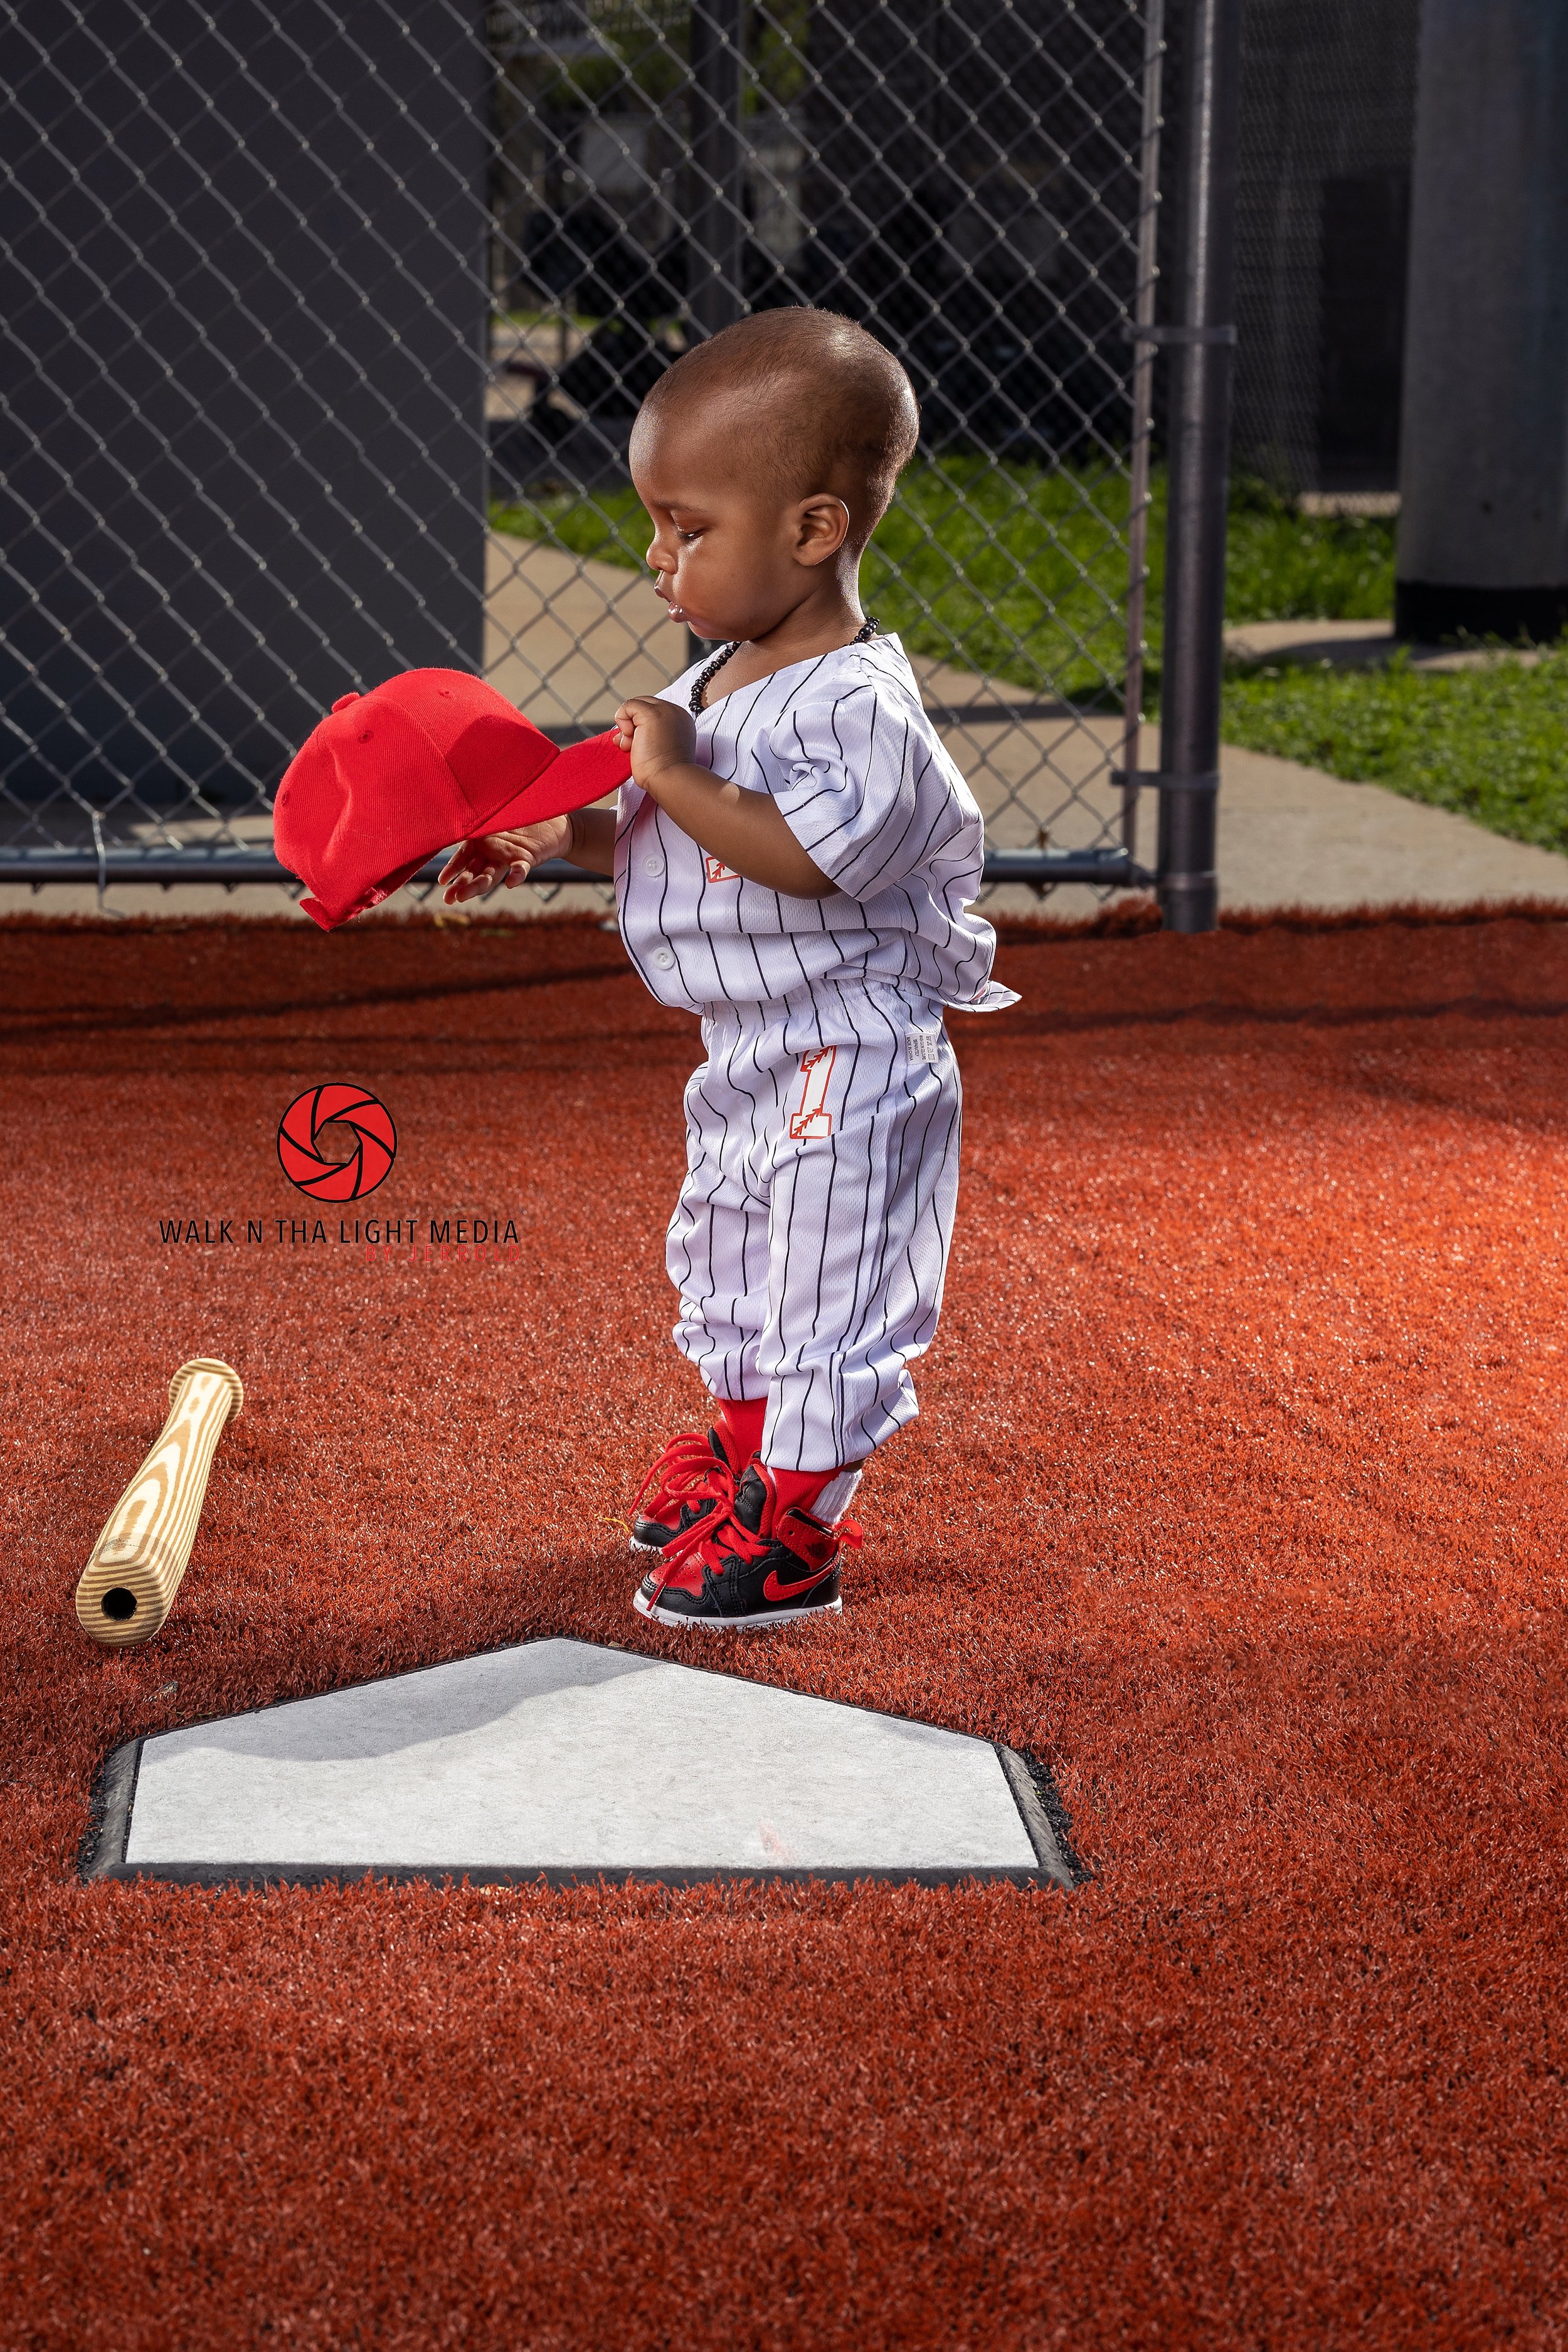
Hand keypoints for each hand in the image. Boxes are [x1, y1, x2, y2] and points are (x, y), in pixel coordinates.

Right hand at [438, 815, 572, 903]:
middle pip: (474, 872)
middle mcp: (492, 853)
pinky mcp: (527, 859)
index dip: (453, 870)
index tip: (443, 882)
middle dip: (461, 885)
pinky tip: (511, 883)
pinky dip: (516, 876)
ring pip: (491, 875)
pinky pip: (520, 869)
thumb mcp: (492, 810)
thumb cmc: (519, 809)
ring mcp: (508, 858)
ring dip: (478, 886)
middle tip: (449, 898)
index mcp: (481, 842)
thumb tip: (454, 805)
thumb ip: (477, 815)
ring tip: (464, 897)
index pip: (463, 859)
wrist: (551, 815)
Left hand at [615, 696, 697, 789]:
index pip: (653, 711)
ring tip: (633, 746)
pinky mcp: (651, 714)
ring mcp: (665, 710)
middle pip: (643, 705)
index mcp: (680, 721)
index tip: (639, 745)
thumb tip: (627, 730)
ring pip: (635, 705)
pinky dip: (622, 720)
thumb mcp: (659, 748)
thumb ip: (649, 734)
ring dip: (627, 726)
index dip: (640, 725)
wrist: (669, 779)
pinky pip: (628, 705)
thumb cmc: (663, 772)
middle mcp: (675, 712)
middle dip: (632, 724)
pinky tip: (629, 739)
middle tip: (632, 746)